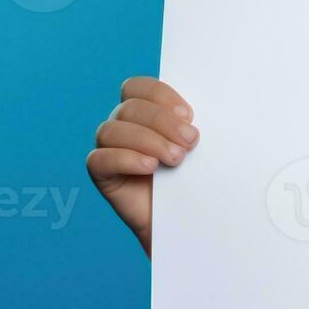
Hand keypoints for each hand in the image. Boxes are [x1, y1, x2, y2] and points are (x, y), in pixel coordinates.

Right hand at [86, 77, 197, 256]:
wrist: (192, 221)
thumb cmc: (200, 179)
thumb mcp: (204, 148)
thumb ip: (197, 126)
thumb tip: (209, 108)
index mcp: (146, 112)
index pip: (138, 87)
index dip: (161, 95)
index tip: (189, 115)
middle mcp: (124, 126)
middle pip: (130, 108)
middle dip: (163, 122)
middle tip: (190, 142)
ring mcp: (111, 149)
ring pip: (112, 130)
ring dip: (148, 140)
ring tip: (175, 159)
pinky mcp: (103, 175)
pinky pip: (99, 160)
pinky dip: (125, 159)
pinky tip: (150, 167)